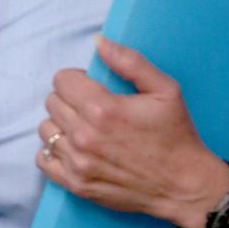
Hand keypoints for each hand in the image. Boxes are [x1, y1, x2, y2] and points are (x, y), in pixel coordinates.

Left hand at [37, 36, 228, 227]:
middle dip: (70, 99)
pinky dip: (54, 152)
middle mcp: (85, 136)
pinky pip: (44, 160)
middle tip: (92, 108)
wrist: (184, 186)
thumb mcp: (164, 89)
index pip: (61, 80)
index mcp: (103, 108)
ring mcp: (79, 163)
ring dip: (62, 125)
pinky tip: (76, 149)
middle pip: (52, 102)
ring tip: (85, 128)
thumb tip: (98, 41)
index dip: (78, 80)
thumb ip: (129, 61)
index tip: (93, 88)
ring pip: (46, 130)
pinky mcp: (77, 185)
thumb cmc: (176, 135)